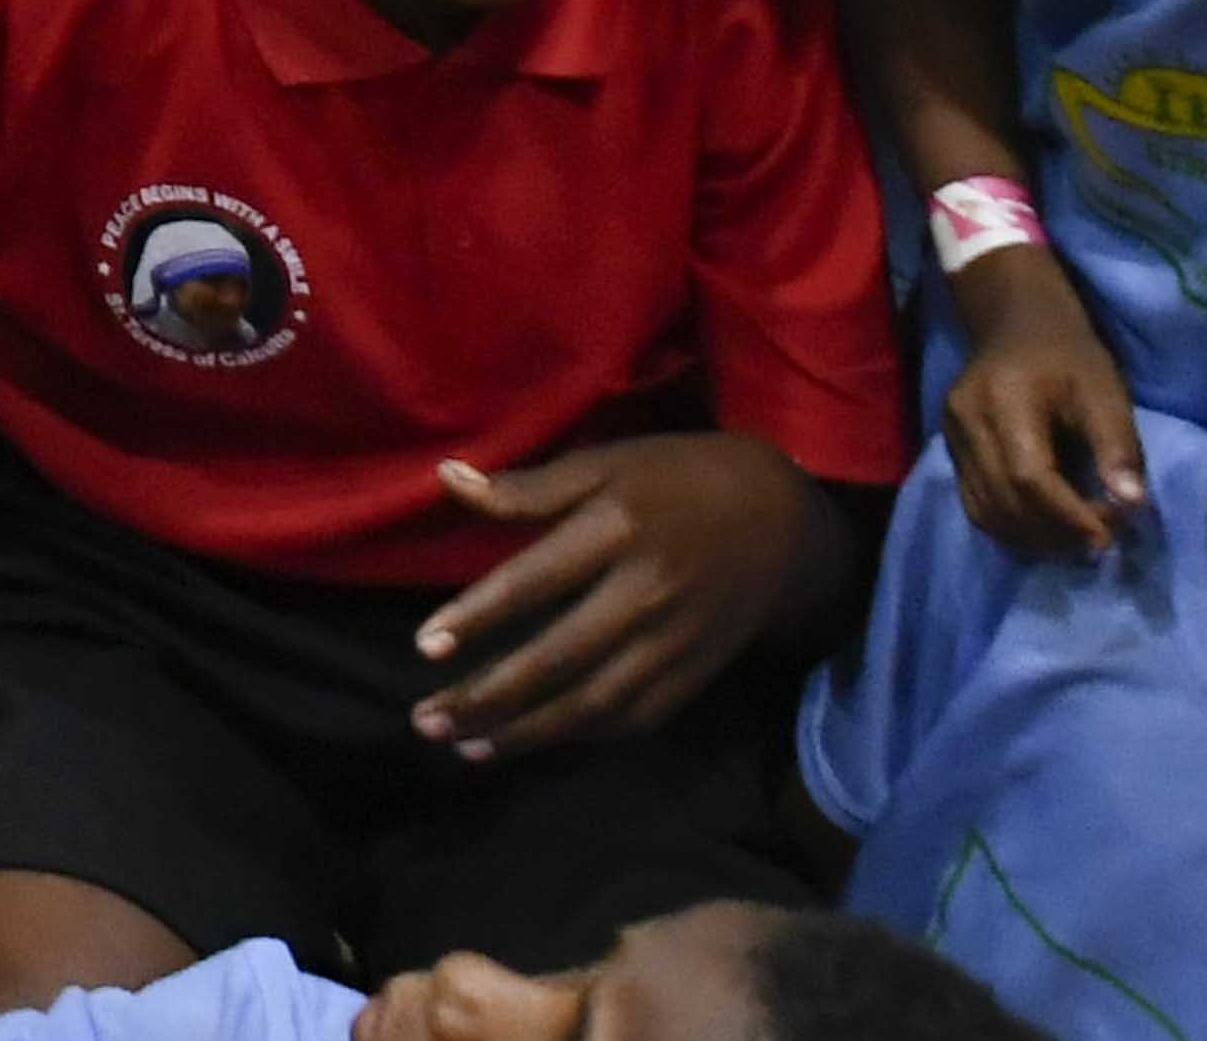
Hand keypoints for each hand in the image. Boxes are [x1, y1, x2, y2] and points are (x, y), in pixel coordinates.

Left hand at [411, 435, 831, 752]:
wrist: (781, 517)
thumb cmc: (678, 478)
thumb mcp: (606, 462)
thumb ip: (529, 486)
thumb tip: (447, 477)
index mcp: (617, 532)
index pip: (533, 584)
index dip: (476, 618)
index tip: (424, 648)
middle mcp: (644, 596)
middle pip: (557, 658)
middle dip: (488, 695)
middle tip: (425, 720)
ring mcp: (673, 644)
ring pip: (592, 702)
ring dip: (526, 731)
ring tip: (464, 745)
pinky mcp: (693, 674)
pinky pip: (632, 717)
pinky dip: (581, 735)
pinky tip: (533, 741)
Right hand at [931, 237, 1147, 552]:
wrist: (1015, 322)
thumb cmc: (1069, 355)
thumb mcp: (1105, 391)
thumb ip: (1118, 446)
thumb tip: (1132, 504)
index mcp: (1004, 400)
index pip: (1030, 476)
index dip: (1069, 516)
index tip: (1109, 537)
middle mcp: (967, 421)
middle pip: (1005, 501)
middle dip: (1056, 534)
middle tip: (1101, 542)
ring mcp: (951, 437)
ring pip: (986, 512)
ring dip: (1033, 539)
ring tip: (1076, 542)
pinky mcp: (950, 449)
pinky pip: (976, 505)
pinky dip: (1012, 528)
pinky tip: (1045, 531)